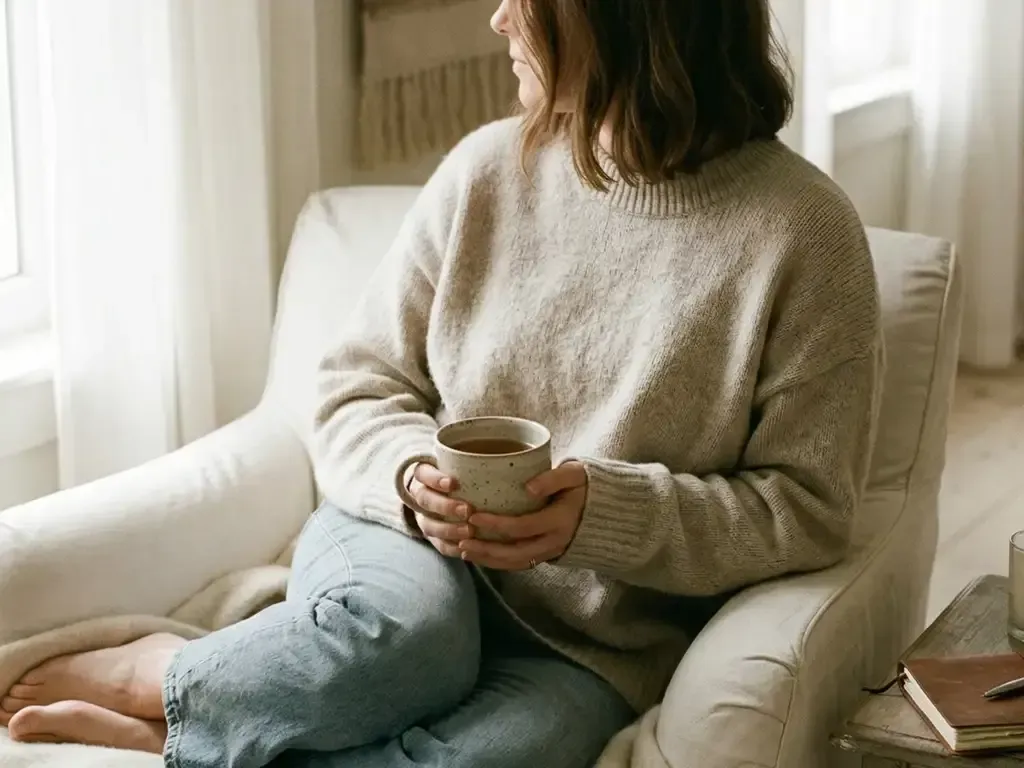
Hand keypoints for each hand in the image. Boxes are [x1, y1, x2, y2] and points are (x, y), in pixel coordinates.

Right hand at [407, 463, 473, 557]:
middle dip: (445, 506)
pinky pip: (437, 544)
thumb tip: (520, 450)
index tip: (453, 483)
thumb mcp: (465, 458)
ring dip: (448, 529)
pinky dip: (451, 548)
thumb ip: (479, 455)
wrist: (442, 491)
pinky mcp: (433, 535)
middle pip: (425, 500)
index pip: (424, 473)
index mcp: (426, 473)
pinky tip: (467, 549)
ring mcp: (424, 516)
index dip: (436, 479)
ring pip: (429, 525)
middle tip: (467, 510)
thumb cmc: (463, 472)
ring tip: (470, 531)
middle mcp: (421, 494)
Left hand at [459, 461, 586, 570]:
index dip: (497, 525)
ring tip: (465, 552)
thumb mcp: (575, 474)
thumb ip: (554, 478)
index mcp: (560, 521)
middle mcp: (555, 542)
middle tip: (462, 541)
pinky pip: (521, 564)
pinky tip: (482, 557)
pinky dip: (500, 563)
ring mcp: (552, 552)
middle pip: (515, 552)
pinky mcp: (548, 555)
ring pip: (516, 563)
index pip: (523, 527)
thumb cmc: (585, 485)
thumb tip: (528, 487)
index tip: (474, 516)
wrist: (607, 509)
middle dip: (487, 550)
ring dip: (489, 560)